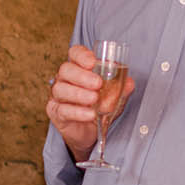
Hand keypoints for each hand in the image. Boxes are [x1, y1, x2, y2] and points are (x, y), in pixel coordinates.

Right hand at [45, 44, 136, 161]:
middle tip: (97, 83)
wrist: (89, 130)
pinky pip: (63, 109)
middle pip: (66, 70)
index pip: (75, 53)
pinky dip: (77, 112)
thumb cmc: (99, 106)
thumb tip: (129, 83)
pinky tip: (90, 114)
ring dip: (79, 94)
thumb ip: (121, 88)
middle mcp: (65, 79)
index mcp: (79, 68)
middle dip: (82, 75)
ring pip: (61, 89)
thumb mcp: (114, 96)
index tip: (92, 62)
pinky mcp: (56, 112)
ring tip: (94, 99)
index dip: (81, 55)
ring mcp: (58, 95)